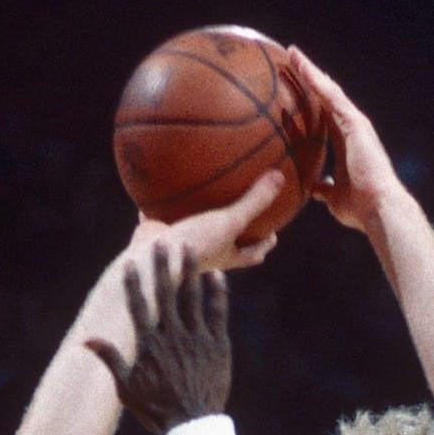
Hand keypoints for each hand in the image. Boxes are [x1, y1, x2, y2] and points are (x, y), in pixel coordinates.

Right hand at [84, 245, 230, 434]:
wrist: (192, 425)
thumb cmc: (157, 409)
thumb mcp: (126, 387)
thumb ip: (110, 359)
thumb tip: (86, 340)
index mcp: (149, 344)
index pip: (138, 306)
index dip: (133, 283)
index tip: (129, 263)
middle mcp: (172, 335)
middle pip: (166, 293)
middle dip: (162, 266)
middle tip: (162, 242)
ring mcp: (197, 338)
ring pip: (193, 297)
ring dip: (190, 270)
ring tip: (188, 248)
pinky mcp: (217, 344)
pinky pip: (217, 313)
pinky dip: (217, 293)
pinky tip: (215, 275)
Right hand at [130, 169, 284, 272]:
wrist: (153, 257)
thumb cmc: (195, 245)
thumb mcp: (230, 223)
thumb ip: (253, 202)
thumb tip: (279, 177)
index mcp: (225, 256)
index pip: (251, 253)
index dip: (263, 245)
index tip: (272, 234)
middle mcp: (204, 252)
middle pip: (225, 243)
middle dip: (233, 233)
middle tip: (242, 214)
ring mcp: (181, 244)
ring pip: (192, 229)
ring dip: (196, 217)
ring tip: (200, 196)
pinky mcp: (159, 234)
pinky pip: (160, 216)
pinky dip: (158, 205)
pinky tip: (157, 186)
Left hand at [286, 47, 407, 233]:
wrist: (379, 208)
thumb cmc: (359, 208)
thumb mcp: (333, 198)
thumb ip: (323, 189)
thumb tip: (312, 188)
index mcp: (345, 143)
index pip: (323, 116)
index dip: (309, 101)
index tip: (291, 89)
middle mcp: (351, 128)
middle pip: (325, 97)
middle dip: (309, 78)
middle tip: (290, 60)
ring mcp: (354, 123)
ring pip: (328, 90)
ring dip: (310, 71)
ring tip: (292, 54)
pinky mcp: (355, 123)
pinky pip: (332, 97)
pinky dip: (317, 81)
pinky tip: (303, 67)